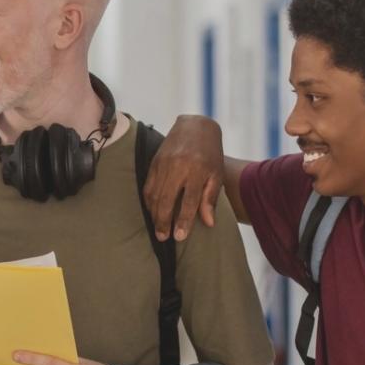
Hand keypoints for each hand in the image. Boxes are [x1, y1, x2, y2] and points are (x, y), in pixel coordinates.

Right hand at [143, 115, 224, 241]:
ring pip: (155, 194)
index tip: (179, 237)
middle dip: (163, 221)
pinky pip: (148, 185)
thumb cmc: (210, 153)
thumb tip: (208, 223)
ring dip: (154, 214)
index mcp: (197, 170)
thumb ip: (210, 198)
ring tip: (157, 229)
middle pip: (167, 199)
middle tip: (163, 237)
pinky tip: (152, 212)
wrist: (195, 126)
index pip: (189, 201)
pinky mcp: (154, 161)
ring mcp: (164, 163)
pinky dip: (149, 201)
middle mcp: (178, 166)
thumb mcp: (216, 174)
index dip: (183, 221)